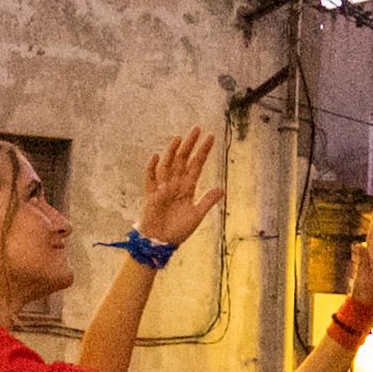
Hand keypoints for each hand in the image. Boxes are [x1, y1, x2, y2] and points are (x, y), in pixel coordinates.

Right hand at [135, 128, 222, 249]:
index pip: (197, 165)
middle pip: (183, 160)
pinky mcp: (151, 196)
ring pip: (168, 165)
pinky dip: (152, 168)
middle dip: (190, 145)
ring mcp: (163, 188)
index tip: (210, 137)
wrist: (161, 242)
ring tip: (179, 138)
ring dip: (173, 152)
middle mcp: (176, 184)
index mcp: (188, 188)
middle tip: (197, 129)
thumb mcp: (196, 215)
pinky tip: (156, 156)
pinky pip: (151, 179)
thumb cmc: (178, 230)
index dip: (203, 151)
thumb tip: (221, 189)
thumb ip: (207, 201)